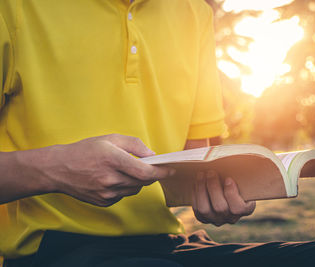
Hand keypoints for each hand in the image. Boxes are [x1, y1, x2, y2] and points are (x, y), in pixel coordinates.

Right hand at [27, 134, 174, 206]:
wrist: (58, 169)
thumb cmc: (85, 150)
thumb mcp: (110, 139)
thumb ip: (134, 145)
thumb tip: (152, 156)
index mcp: (113, 160)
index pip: (145, 172)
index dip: (161, 172)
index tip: (171, 169)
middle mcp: (111, 179)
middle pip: (142, 182)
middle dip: (148, 174)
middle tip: (147, 166)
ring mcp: (106, 193)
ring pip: (134, 189)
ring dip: (136, 181)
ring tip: (125, 170)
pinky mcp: (103, 202)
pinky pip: (123, 195)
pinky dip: (125, 187)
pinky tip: (113, 178)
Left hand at [192, 170, 255, 225]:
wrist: (226, 189)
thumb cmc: (237, 180)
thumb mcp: (243, 178)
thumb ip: (241, 174)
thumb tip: (238, 162)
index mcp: (245, 209)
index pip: (238, 208)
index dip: (232, 194)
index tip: (228, 179)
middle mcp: (231, 218)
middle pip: (220, 207)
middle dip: (213, 187)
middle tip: (211, 172)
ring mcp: (216, 220)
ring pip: (205, 209)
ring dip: (201, 190)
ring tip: (201, 174)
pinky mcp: (203, 218)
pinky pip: (196, 208)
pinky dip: (195, 194)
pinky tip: (196, 182)